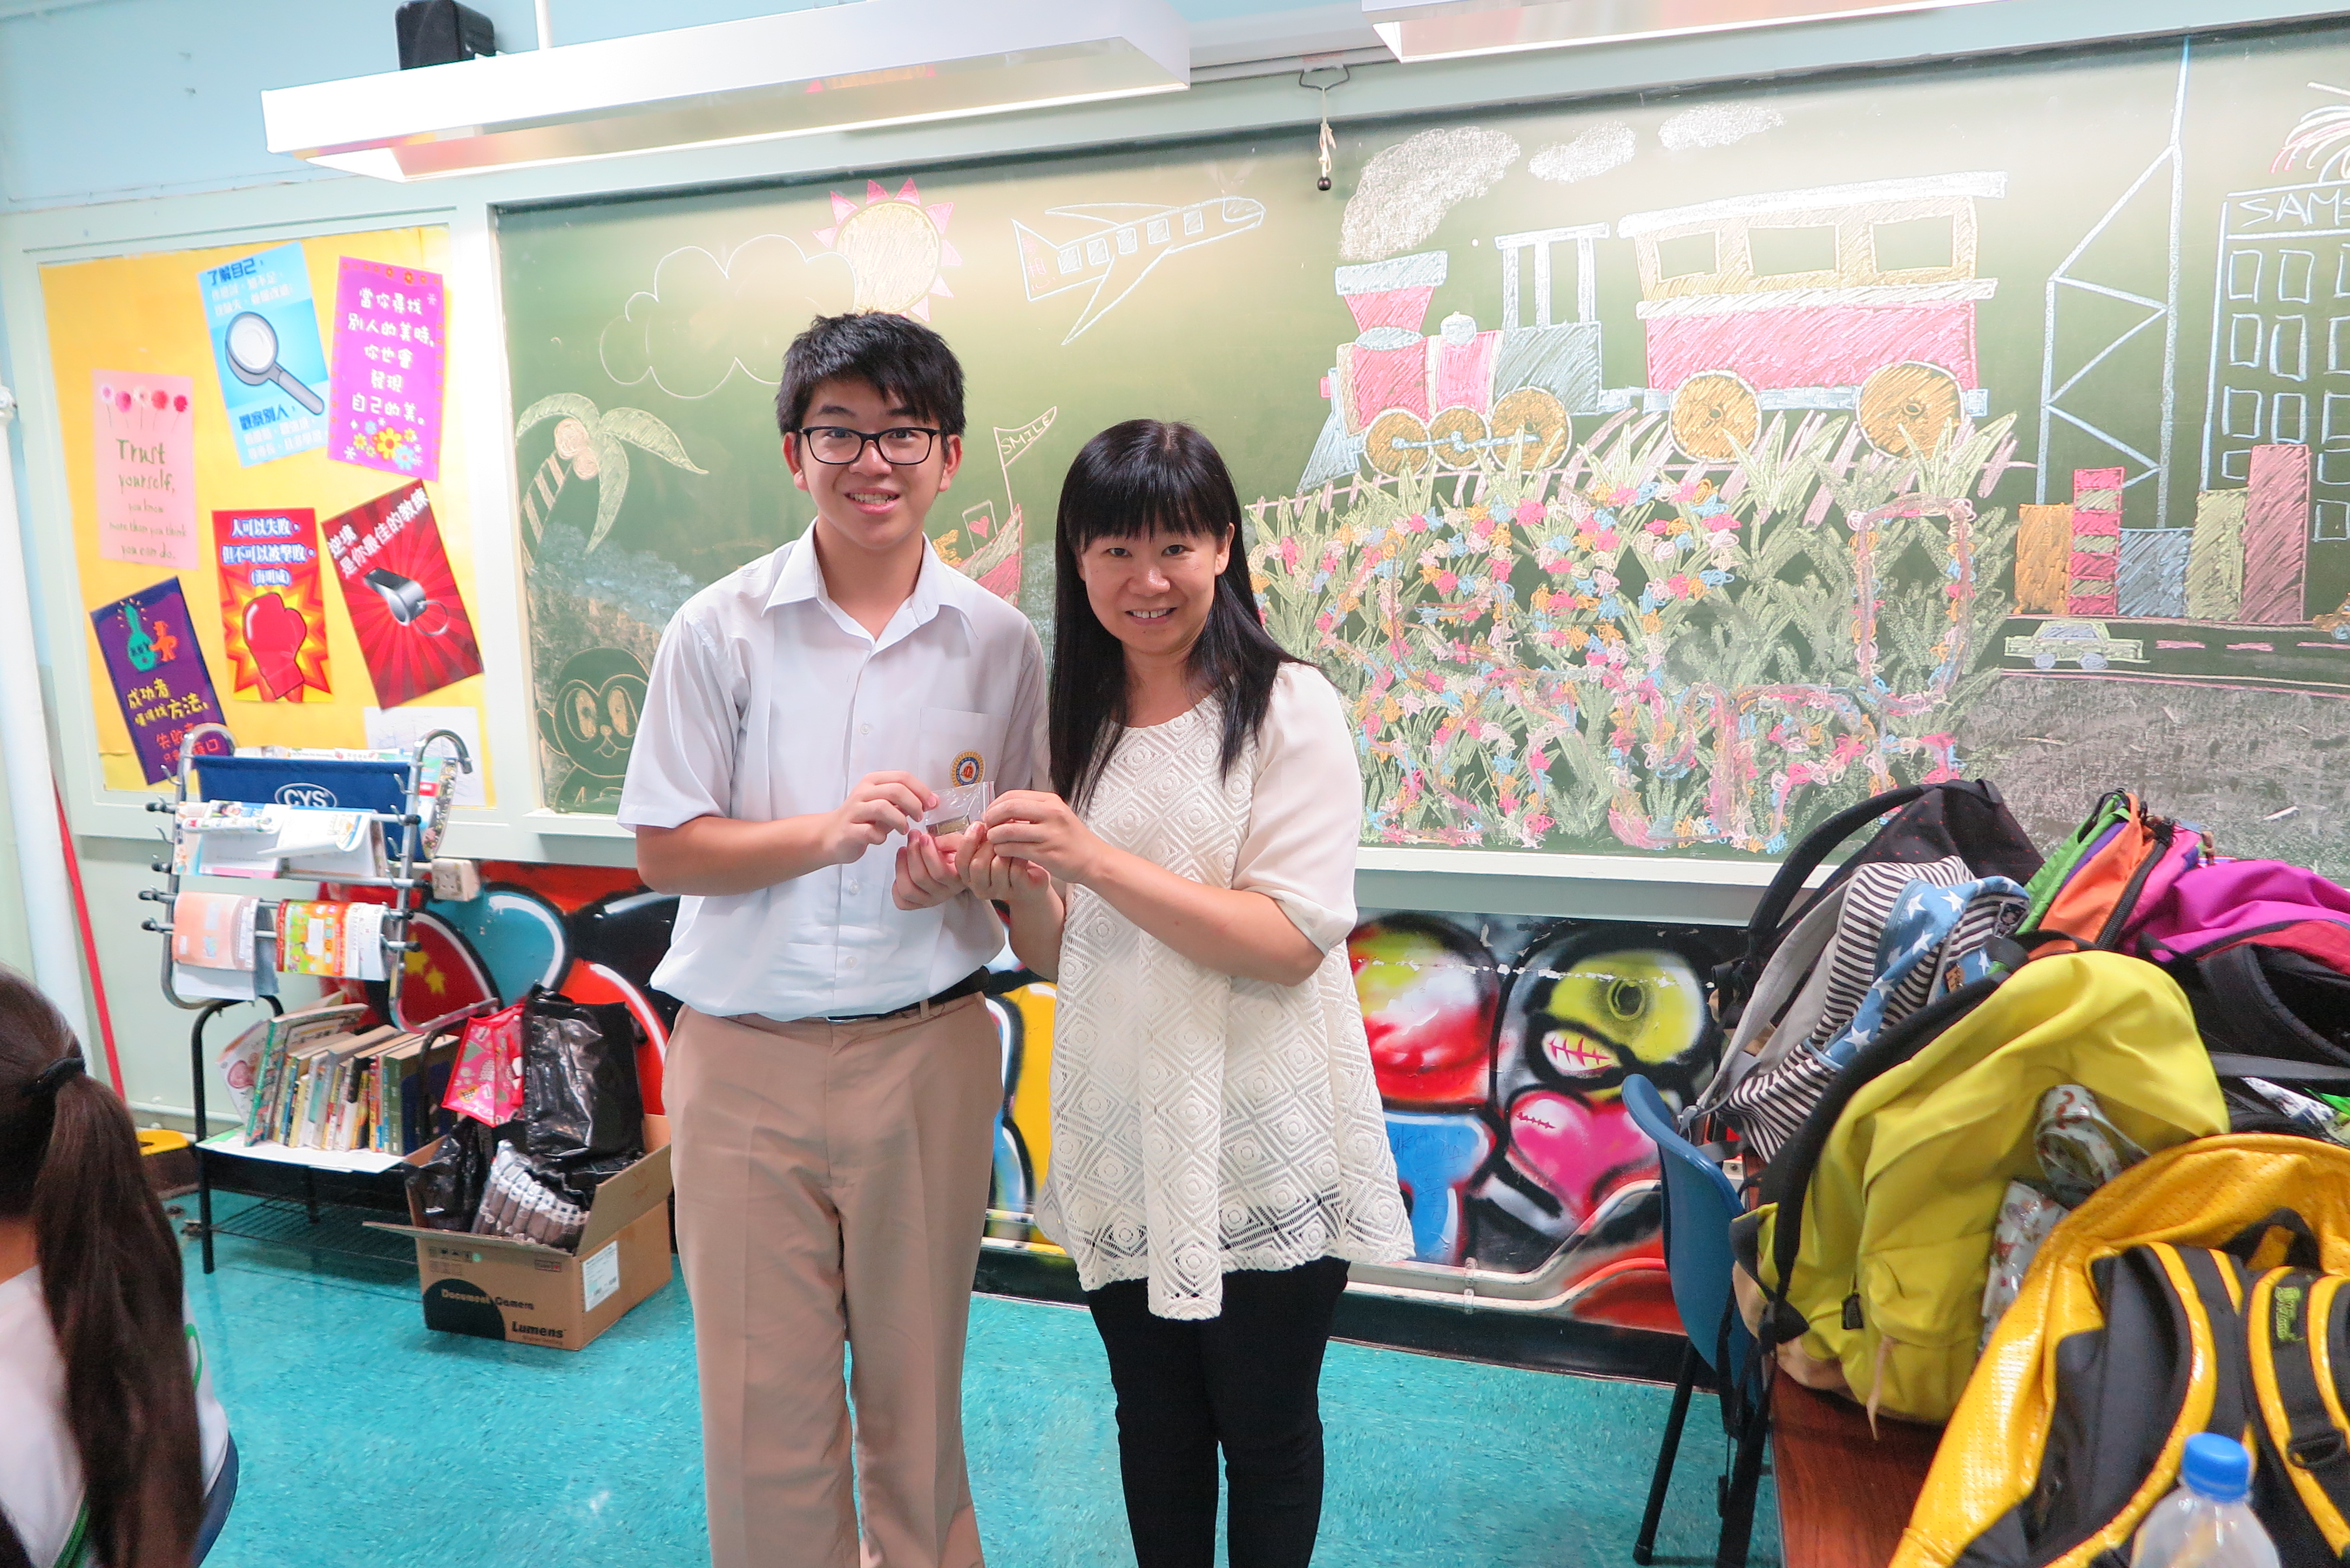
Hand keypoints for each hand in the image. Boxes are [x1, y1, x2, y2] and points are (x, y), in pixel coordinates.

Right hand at [825, 771, 935, 865]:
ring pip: (883, 807)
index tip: (932, 804)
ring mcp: (854, 811)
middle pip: (896, 790)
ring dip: (900, 820)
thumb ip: (904, 802)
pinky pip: (871, 831)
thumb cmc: (862, 820)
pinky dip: (882, 837)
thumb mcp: (885, 806)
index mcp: (873, 782)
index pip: (903, 777)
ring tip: (904, 829)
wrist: (831, 835)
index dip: (922, 790)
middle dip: (914, 804)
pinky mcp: (849, 830)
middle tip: (920, 817)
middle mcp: (863, 793)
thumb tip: (930, 800)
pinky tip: (882, 839)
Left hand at [892, 828, 966, 909]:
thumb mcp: (959, 843)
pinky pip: (902, 902)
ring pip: (908, 890)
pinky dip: (896, 887)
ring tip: (903, 850)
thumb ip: (949, 841)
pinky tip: (901, 870)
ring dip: (901, 867)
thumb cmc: (955, 854)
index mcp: (956, 880)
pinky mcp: (918, 904)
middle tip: (912, 837)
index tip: (924, 837)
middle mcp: (943, 893)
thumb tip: (934, 842)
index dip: (928, 853)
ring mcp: (929, 900)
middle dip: (913, 853)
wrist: (955, 866)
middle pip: (920, 878)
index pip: (939, 872)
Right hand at [961, 822, 1053, 904]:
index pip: (961, 861)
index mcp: (969, 876)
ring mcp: (999, 891)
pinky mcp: (1018, 891)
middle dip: (988, 843)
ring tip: (1012, 839)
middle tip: (999, 832)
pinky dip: (1019, 856)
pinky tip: (1023, 849)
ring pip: (997, 866)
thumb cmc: (1008, 861)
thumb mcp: (989, 848)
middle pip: (977, 864)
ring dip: (1006, 848)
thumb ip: (980, 839)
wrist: (1031, 880)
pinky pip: (1015, 870)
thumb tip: (982, 822)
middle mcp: (981, 887)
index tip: (978, 825)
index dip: (968, 841)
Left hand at [976, 790, 1102, 884]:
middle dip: (992, 817)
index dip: (995, 804)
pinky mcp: (1047, 853)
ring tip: (993, 840)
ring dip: (994, 836)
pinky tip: (1002, 852)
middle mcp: (1051, 814)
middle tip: (987, 827)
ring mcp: (1050, 834)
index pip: (1013, 795)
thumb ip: (1032, 810)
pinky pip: (1015, 849)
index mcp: (1050, 801)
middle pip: (1009, 808)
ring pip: (1009, 830)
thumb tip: (1000, 810)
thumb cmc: (1071, 839)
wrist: (1093, 860)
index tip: (989, 814)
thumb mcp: (1055, 815)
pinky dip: (1002, 850)